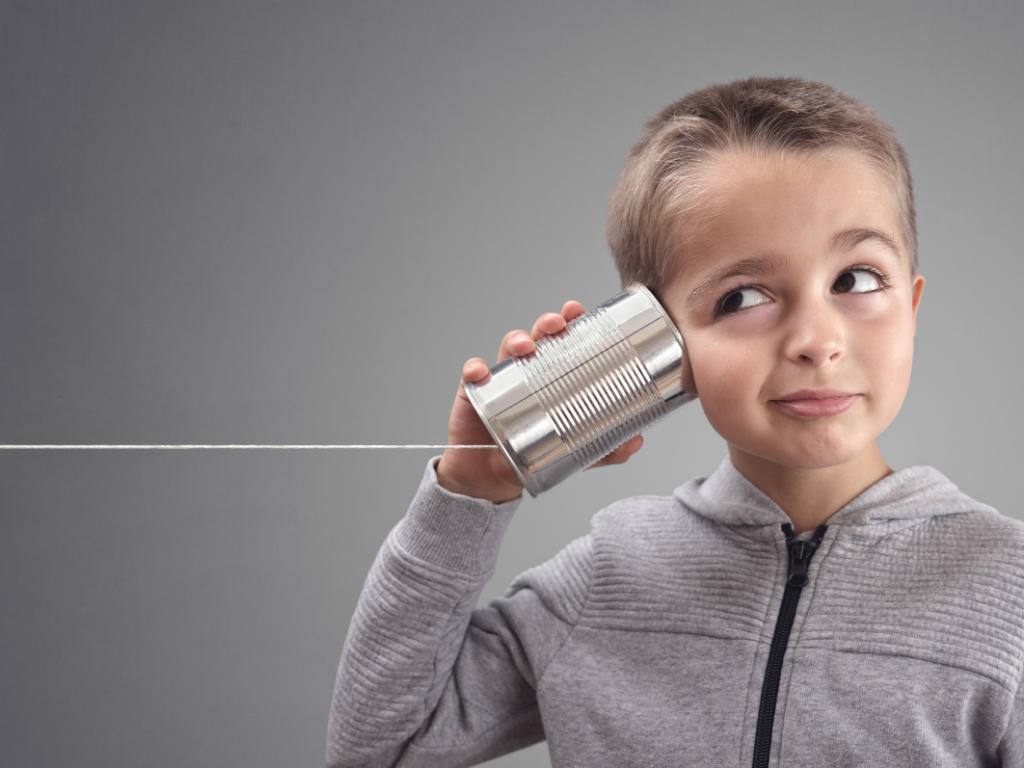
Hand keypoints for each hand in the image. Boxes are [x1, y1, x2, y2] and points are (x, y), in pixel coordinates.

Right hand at [436, 301, 644, 502]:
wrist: (493, 475)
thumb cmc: (534, 452)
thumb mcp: (575, 453)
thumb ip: (605, 449)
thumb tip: (635, 442)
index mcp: (552, 376)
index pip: (563, 342)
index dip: (570, 321)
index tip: (578, 311)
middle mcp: (528, 370)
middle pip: (538, 336)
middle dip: (547, 323)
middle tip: (557, 324)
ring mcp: (501, 378)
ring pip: (507, 348)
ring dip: (516, 339)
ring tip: (524, 347)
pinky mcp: (474, 392)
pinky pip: (472, 374)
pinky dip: (475, 369)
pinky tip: (479, 372)